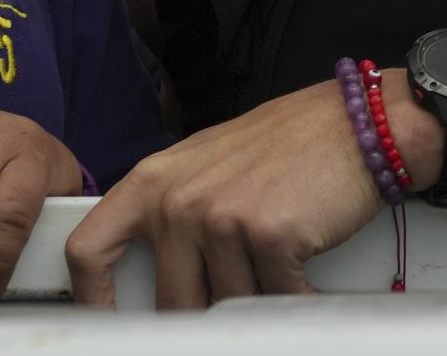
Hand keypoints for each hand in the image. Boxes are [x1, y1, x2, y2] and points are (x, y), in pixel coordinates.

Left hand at [64, 74, 442, 307]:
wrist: (356, 124)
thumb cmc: (290, 144)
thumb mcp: (209, 165)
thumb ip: (174, 212)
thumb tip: (157, 273)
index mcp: (154, 180)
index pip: (90, 247)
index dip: (90, 297)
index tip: (103, 322)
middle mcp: (178, 199)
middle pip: (169, 300)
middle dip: (205, 309)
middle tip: (239, 287)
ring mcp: (220, 217)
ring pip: (226, 305)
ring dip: (258, 297)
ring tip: (280, 256)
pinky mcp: (267, 235)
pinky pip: (273, 300)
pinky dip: (295, 296)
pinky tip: (306, 266)